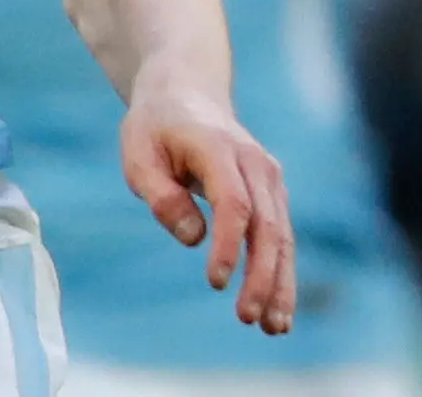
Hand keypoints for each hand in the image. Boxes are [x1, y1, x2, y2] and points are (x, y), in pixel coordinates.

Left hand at [121, 64, 294, 335]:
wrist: (188, 92)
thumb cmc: (155, 128)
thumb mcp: (138, 154)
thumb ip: (162, 196)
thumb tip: (193, 238)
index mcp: (218, 148)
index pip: (234, 202)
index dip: (229, 244)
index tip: (216, 283)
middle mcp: (254, 162)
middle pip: (267, 225)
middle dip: (262, 275)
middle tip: (247, 319)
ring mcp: (269, 177)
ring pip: (282, 235)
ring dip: (280, 283)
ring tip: (274, 328)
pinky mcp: (273, 193)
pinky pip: (282, 237)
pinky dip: (282, 274)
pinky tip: (277, 312)